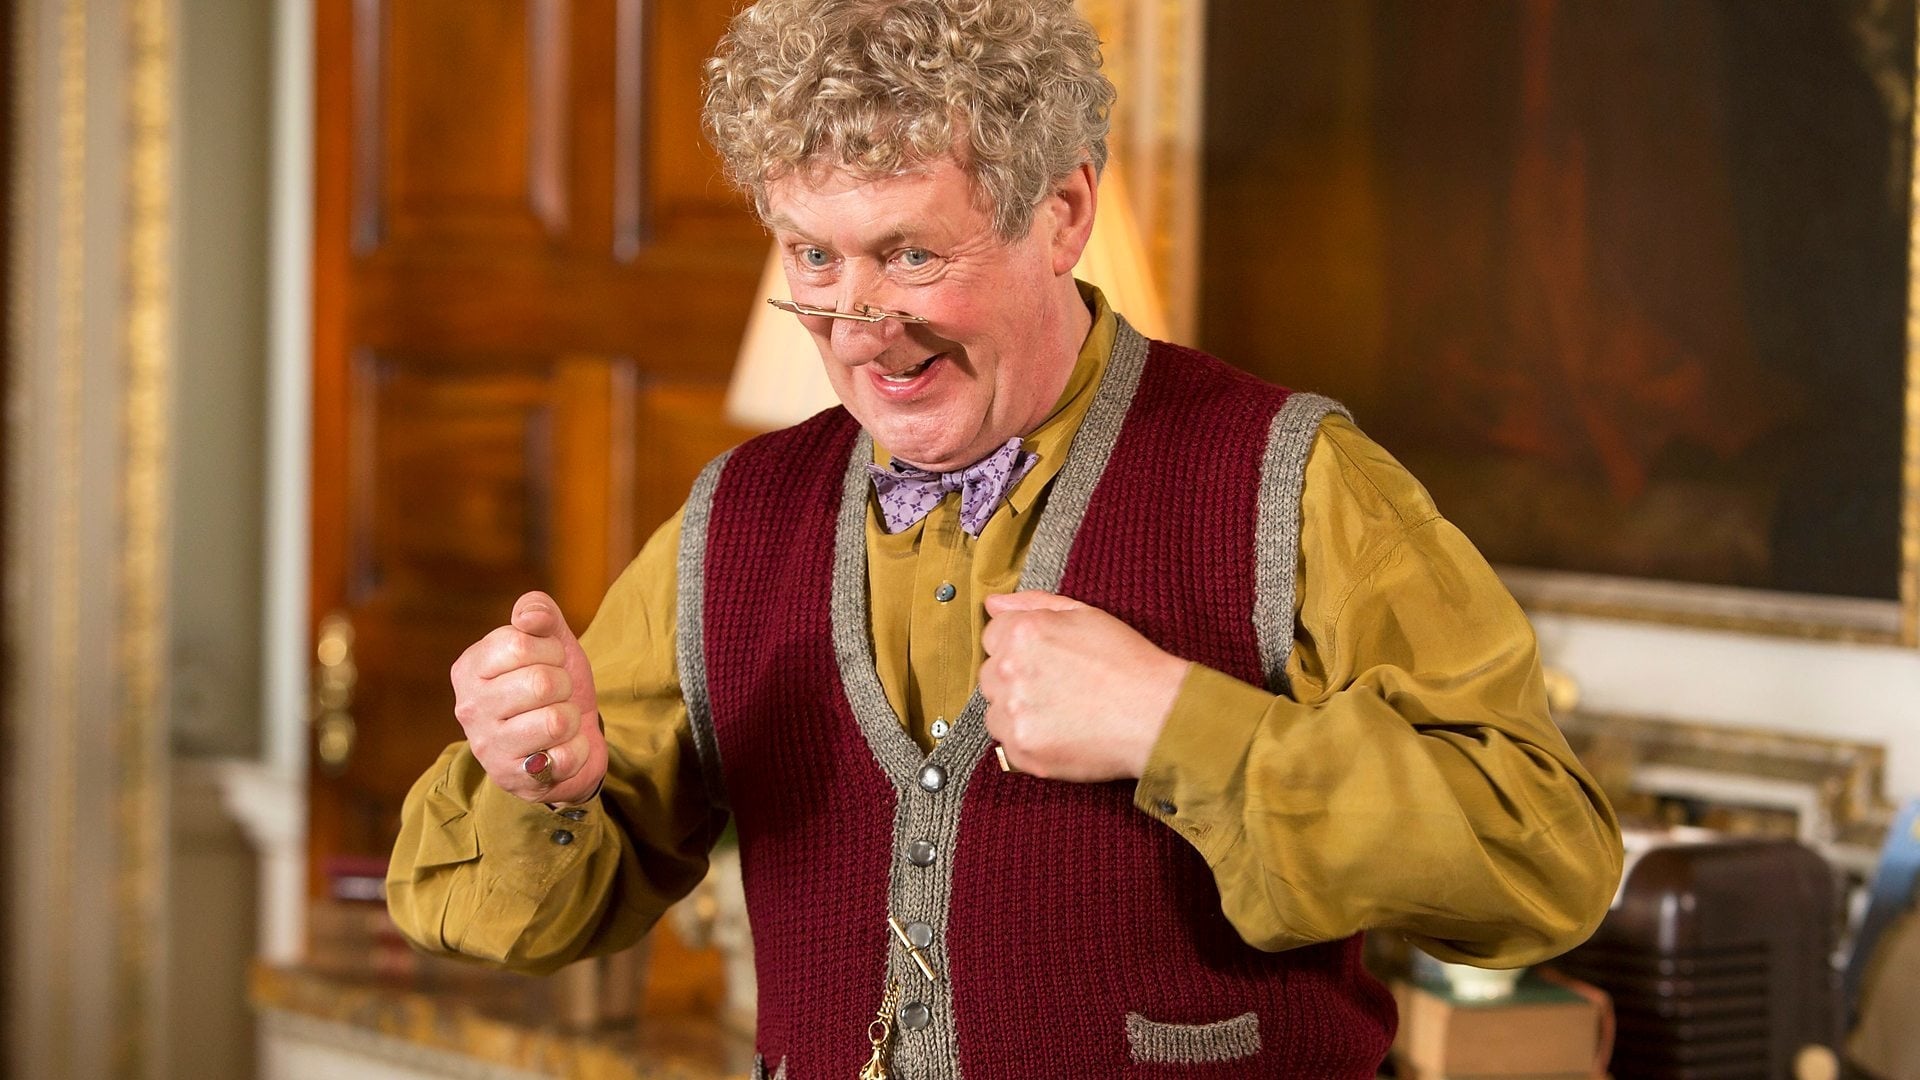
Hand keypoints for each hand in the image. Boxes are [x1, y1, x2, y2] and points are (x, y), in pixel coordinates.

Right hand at [449, 590, 606, 804]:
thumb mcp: (550, 641)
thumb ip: (539, 613)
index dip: (551, 649)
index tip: (551, 660)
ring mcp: (489, 748)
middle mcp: (469, 709)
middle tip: (557, 694)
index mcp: (469, 668)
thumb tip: (528, 617)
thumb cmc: (553, 683)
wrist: (567, 739)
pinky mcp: (515, 780)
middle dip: (564, 685)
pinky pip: (567, 757)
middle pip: (541, 683)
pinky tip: (562, 748)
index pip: (519, 643)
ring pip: (556, 721)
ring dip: (572, 718)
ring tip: (559, 721)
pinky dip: (578, 750)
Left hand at [978, 591, 1189, 780]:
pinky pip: (1007, 744)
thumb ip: (1033, 605)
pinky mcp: (1022, 750)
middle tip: (1058, 687)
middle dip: (1015, 679)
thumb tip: (993, 603)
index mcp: (1022, 632)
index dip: (1020, 648)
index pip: (992, 636)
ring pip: (995, 712)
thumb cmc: (1127, 662)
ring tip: (1061, 712)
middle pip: (990, 675)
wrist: (1156, 715)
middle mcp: (1009, 670)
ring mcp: (1013, 713)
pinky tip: (1061, 733)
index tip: (1045, 660)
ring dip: (1018, 712)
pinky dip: (1028, 741)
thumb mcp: (1084, 614)